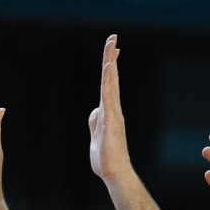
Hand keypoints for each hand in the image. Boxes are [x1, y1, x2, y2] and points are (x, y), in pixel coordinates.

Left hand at [88, 35, 132, 182]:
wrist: (114, 172)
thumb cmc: (106, 157)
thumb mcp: (96, 135)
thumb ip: (95, 121)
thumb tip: (95, 110)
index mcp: (109, 110)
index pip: (109, 83)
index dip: (110, 65)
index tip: (113, 49)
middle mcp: (113, 107)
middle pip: (111, 77)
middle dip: (111, 56)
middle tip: (113, 37)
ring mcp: (113, 112)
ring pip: (110, 82)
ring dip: (110, 62)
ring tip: (112, 45)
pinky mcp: (111, 118)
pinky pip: (108, 94)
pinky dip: (108, 79)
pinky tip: (109, 66)